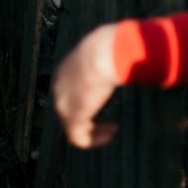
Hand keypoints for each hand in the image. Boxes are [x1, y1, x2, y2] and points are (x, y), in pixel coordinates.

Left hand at [53, 24, 121, 148]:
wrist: (103, 53)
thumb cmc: (111, 47)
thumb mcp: (108, 49)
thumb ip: (111, 57)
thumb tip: (128, 52)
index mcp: (66, 71)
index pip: (71, 91)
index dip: (89, 100)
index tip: (106, 102)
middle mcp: (59, 88)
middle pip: (70, 110)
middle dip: (90, 119)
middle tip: (111, 124)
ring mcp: (62, 104)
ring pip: (74, 127)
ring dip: (94, 131)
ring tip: (112, 130)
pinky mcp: (71, 117)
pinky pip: (79, 138)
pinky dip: (94, 140)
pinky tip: (110, 134)